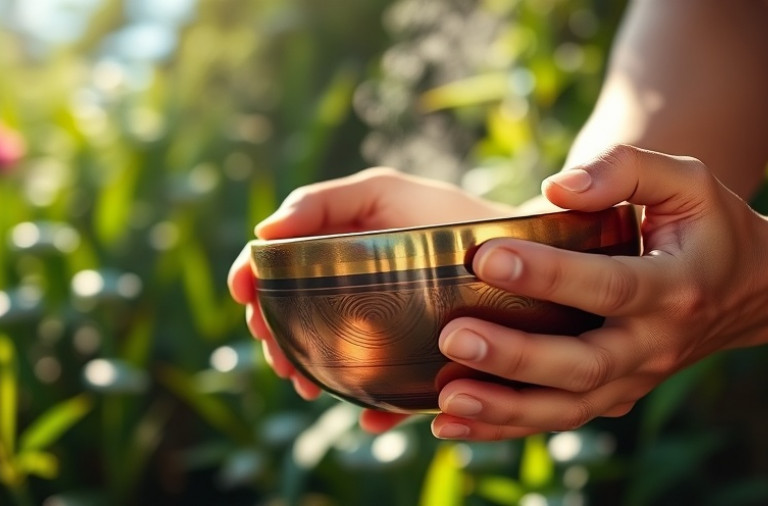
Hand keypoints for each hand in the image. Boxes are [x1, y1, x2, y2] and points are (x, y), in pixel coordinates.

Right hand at [227, 167, 514, 431]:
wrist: (525, 258)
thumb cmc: (451, 215)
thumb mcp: (384, 193)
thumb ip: (322, 202)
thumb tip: (263, 233)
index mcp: (341, 248)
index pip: (278, 264)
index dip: (251, 278)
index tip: (242, 294)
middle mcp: (355, 290)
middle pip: (293, 315)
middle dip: (273, 333)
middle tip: (276, 350)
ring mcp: (382, 330)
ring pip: (327, 357)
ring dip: (308, 370)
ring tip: (308, 383)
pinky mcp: (415, 364)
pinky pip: (384, 392)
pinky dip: (371, 406)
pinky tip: (367, 416)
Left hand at [431, 145, 767, 440]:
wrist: (748, 289)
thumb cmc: (706, 227)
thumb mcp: (685, 182)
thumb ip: (625, 170)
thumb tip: (556, 187)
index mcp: (675, 287)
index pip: (609, 285)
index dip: (550, 274)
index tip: (486, 255)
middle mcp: (655, 344)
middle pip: (584, 364)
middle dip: (515, 355)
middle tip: (453, 335)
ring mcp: (635, 379)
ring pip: (568, 408)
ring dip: (504, 408)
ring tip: (446, 397)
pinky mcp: (613, 396)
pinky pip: (558, 418)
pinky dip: (505, 426)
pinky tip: (451, 422)